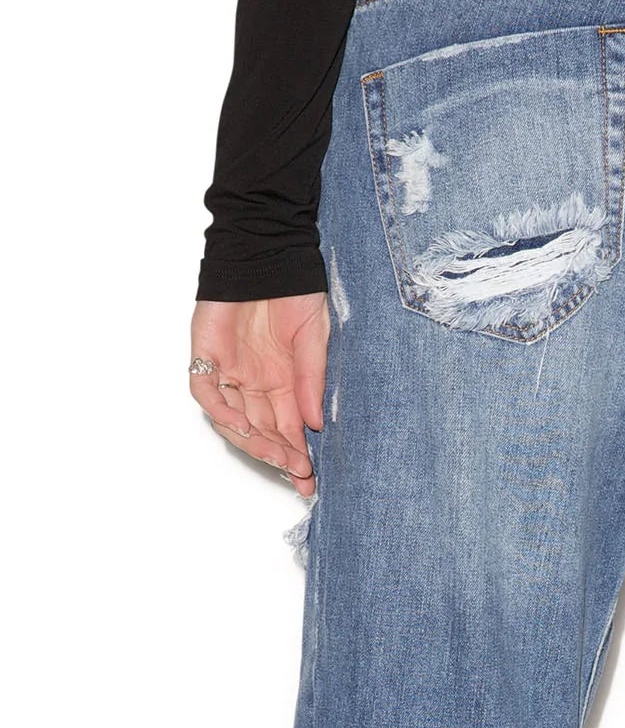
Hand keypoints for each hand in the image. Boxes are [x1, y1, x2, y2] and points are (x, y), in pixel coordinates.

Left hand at [189, 295, 328, 498]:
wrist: (268, 250)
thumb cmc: (294, 289)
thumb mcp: (315, 339)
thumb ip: (312, 381)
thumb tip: (313, 424)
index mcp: (280, 382)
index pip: (286, 428)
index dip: (296, 454)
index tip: (309, 478)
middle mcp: (252, 382)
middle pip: (261, 431)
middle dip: (279, 455)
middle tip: (298, 473)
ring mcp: (228, 370)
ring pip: (233, 421)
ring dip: (254, 442)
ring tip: (277, 456)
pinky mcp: (205, 355)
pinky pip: (206, 393)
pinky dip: (222, 413)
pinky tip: (243, 427)